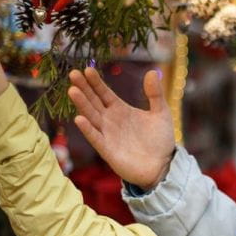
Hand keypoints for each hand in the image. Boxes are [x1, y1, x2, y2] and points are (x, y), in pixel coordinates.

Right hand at [68, 67, 175, 189]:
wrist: (163, 166)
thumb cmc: (160, 141)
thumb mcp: (161, 113)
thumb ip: (155, 94)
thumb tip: (153, 72)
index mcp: (121, 110)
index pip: (104, 93)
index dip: (96, 82)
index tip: (87, 68)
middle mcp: (110, 120)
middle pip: (93, 101)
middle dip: (84, 88)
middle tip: (73, 73)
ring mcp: (107, 135)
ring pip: (91, 117)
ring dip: (82, 104)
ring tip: (73, 90)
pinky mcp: (108, 150)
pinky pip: (95, 138)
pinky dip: (88, 129)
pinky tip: (79, 119)